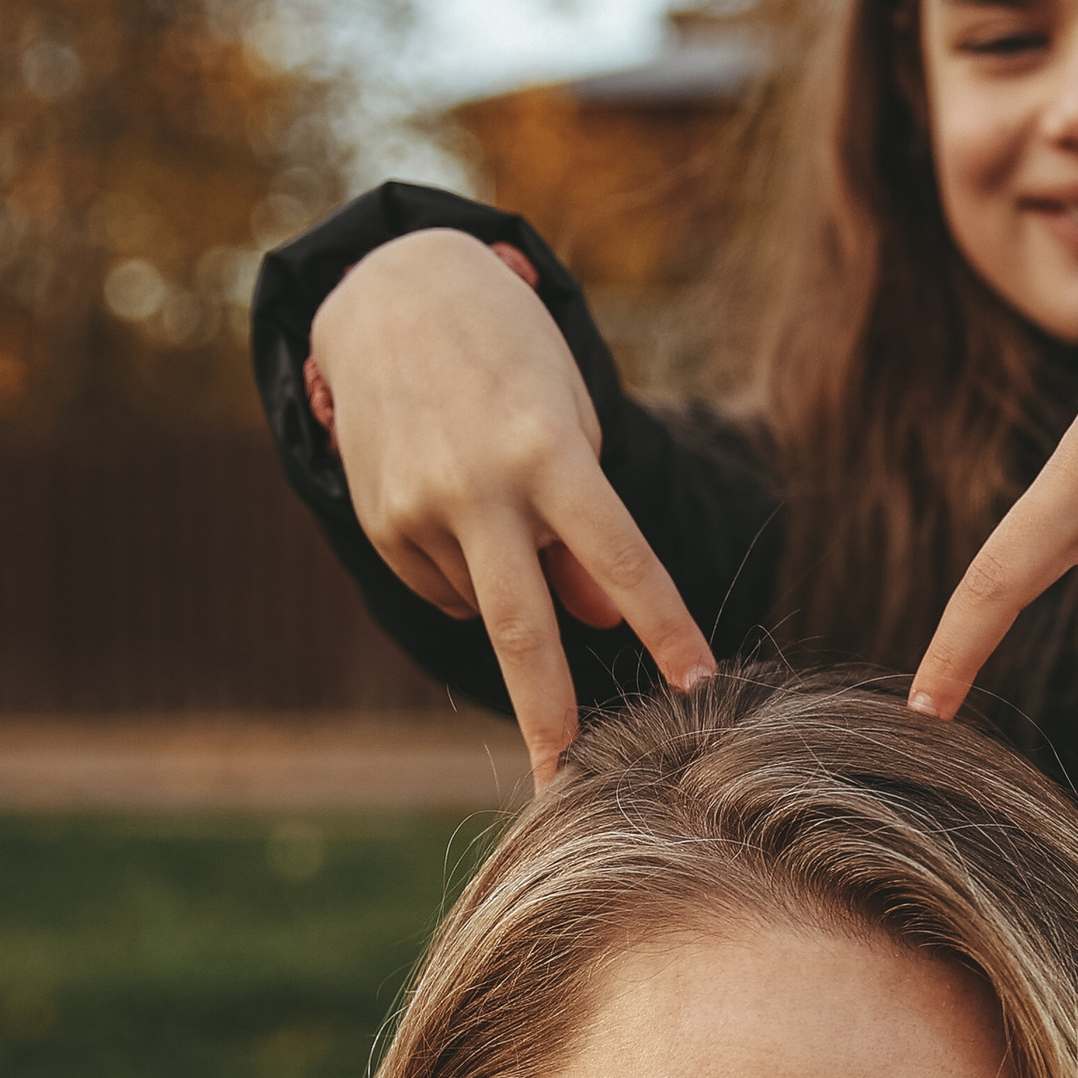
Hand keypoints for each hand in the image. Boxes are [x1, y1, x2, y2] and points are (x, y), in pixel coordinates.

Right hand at [307, 227, 716, 787]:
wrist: (389, 290)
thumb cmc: (510, 356)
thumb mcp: (570, 416)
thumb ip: (589, 523)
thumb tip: (596, 621)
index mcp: (548, 452)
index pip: (622, 559)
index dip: (665, 628)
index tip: (699, 688)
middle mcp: (479, 486)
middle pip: (524, 630)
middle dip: (549, 717)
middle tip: (567, 787)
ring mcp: (418, 509)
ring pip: (485, 603)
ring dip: (509, 585)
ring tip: (494, 489)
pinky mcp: (378, 522)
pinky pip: (443, 583)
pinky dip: (465, 567)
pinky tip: (452, 497)